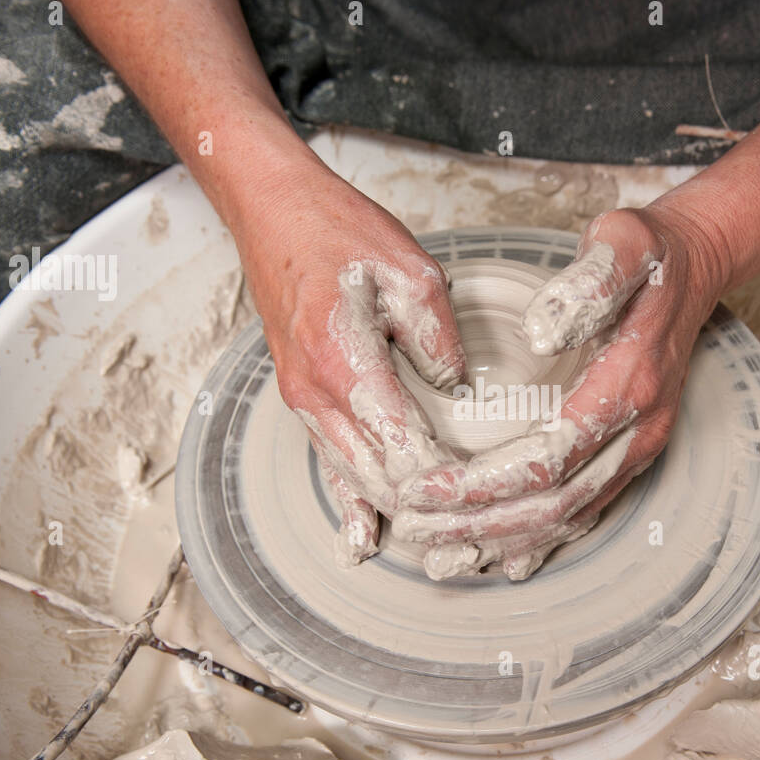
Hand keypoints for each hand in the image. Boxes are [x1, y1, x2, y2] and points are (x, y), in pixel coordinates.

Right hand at [235, 163, 467, 565]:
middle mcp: (316, 394)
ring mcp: (304, 400)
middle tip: (479, 534)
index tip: (486, 498)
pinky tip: (364, 540)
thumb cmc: (338, 232)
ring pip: (352, 478)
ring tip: (442, 546)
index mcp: (344, 362)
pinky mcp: (303, 398)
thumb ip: (437, 335)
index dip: (446, 482)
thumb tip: (455, 386)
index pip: (402, 448)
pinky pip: (329, 462)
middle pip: (377, 478)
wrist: (272, 212)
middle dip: (428, 510)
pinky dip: (352, 501)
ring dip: (396, 512)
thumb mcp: (410, 268)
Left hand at [390, 202, 729, 578]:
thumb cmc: (647, 254)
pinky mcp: (628, 453)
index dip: (482, 483)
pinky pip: (584, 511)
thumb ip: (588, 284)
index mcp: (628, 386)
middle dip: (478, 524)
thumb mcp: (621, 242)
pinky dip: (539, 541)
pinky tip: (499, 559)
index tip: (424, 487)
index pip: (547, 458)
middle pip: (552, 504)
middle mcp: (637, 431)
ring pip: (567, 519)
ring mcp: (637, 449)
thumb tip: (541, 335)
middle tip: (415, 527)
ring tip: (440, 557)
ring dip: (501, 543)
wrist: (693, 266)